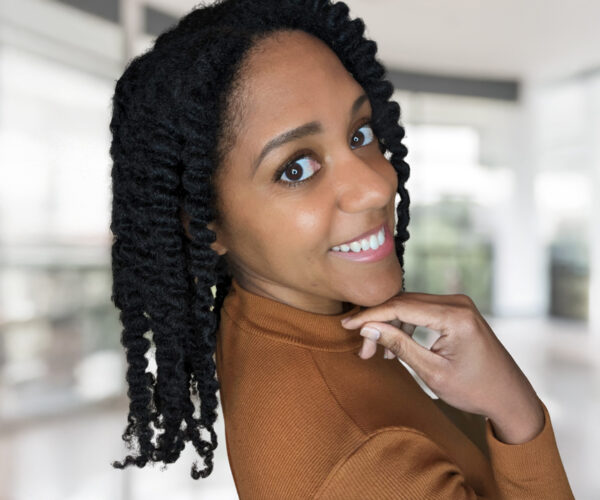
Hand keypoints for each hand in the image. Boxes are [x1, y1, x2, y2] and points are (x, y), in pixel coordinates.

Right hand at [341, 292, 543, 442]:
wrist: (509, 396)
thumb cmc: (474, 389)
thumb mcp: (431, 372)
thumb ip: (399, 345)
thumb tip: (368, 328)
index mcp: (454, 316)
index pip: (401, 306)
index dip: (370, 315)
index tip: (347, 324)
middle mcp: (457, 302)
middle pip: (404, 302)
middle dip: (378, 322)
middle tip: (362, 349)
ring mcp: (458, 305)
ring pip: (410, 305)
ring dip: (390, 324)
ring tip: (377, 352)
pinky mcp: (457, 311)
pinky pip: (422, 310)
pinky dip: (405, 325)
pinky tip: (395, 345)